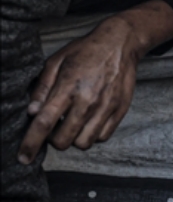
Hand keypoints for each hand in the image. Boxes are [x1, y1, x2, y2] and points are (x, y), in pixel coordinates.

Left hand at [20, 16, 149, 162]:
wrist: (120, 44)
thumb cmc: (85, 51)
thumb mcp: (55, 62)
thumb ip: (42, 88)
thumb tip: (32, 112)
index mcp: (68, 88)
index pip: (44, 123)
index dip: (31, 144)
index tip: (23, 157)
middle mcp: (88, 101)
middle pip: (64, 140)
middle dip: (54, 139)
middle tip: (55, 126)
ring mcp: (106, 107)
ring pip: (83, 143)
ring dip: (74, 138)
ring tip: (73, 124)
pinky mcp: (120, 110)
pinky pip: (102, 137)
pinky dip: (92, 134)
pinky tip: (89, 121)